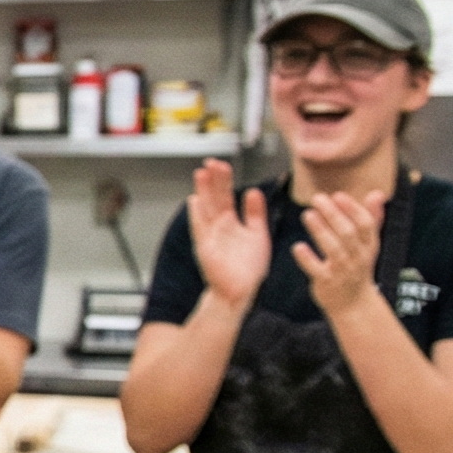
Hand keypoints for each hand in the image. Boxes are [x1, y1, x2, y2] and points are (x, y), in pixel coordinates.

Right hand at [186, 158, 270, 310]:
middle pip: (215, 198)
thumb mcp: (258, 234)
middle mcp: (220, 226)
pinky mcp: (206, 247)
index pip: (226, 196)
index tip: (222, 165)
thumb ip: (255, 213)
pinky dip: (197, 215)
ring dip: (204, 191)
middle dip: (213, 180)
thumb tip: (253, 192)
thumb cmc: (248, 268)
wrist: (241, 291)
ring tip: (202, 173)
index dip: (224, 181)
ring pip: (207, 208)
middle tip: (212, 162)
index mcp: (232, 223)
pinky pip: (201, 228)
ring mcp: (211, 236)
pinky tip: (194, 201)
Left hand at [296, 187, 390, 318]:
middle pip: (348, 233)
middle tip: (317, 198)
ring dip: (321, 231)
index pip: (366, 224)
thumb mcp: (368, 245)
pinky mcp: (327, 283)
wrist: (353, 304)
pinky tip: (297, 247)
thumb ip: (372, 218)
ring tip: (307, 214)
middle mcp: (358, 257)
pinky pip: (317, 270)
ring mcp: (343, 271)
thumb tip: (378, 193)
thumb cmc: (357, 267)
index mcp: (369, 245)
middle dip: (333, 214)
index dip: (353, 209)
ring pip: (334, 249)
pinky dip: (308, 259)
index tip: (338, 195)